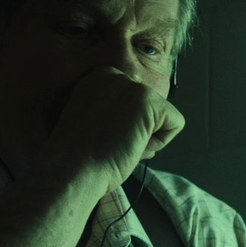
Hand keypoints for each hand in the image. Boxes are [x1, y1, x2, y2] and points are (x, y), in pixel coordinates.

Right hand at [31, 66, 183, 194]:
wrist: (69, 172)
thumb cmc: (78, 160)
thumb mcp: (94, 125)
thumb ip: (117, 115)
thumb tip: (149, 122)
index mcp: (96, 79)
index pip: (133, 104)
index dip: (123, 130)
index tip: (99, 139)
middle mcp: (113, 74)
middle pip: (149, 109)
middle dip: (136, 133)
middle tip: (107, 145)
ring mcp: (130, 85)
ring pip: (162, 116)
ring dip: (145, 140)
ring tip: (116, 146)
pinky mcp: (147, 99)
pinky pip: (176, 123)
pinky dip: (160, 143)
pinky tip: (132, 147)